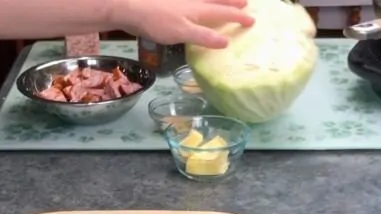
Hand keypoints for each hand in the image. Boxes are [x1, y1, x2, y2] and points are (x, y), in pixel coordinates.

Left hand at [112, 0, 254, 48]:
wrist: (129, 5)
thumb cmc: (156, 21)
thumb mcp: (182, 33)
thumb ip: (204, 37)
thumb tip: (226, 42)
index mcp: (199, 9)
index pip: (223, 13)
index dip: (238, 17)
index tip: (252, 20)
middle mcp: (193, 0)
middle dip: (231, 1)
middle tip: (245, 2)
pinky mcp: (170, 1)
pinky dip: (199, 0)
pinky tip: (196, 4)